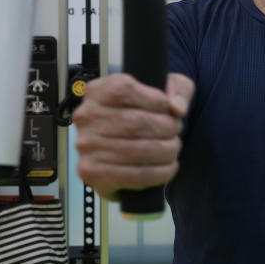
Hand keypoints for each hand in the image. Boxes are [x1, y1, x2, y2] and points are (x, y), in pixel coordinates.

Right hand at [74, 72, 193, 199]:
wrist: (125, 145)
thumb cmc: (144, 112)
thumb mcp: (165, 89)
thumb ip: (178, 90)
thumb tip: (177, 108)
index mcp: (98, 90)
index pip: (126, 90)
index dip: (156, 101)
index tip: (169, 109)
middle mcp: (87, 117)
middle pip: (135, 122)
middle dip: (167, 128)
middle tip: (176, 131)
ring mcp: (86, 146)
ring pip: (138, 150)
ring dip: (166, 151)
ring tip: (174, 148)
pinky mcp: (92, 173)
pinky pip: (134, 175)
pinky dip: (160, 173)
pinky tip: (169, 167)